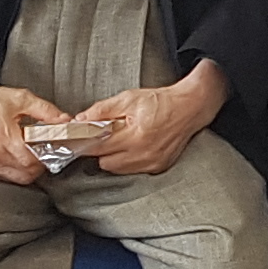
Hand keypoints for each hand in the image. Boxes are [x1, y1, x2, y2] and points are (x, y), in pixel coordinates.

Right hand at [0, 84, 73, 187]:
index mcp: (4, 136)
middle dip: (41, 163)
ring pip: (19, 178)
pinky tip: (18, 157)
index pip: (34, 159)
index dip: (48, 155)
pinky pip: (7, 177)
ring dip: (30, 169)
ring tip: (32, 153)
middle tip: (44, 150)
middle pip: (28, 173)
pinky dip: (17, 170)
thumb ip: (45, 110)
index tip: (53, 147)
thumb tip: (64, 120)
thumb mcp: (20, 98)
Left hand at [73, 58, 228, 177]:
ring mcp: (152, 163)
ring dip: (114, 157)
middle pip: (105, 163)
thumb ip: (102, 110)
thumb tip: (80, 120)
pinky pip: (133, 170)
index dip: (85, 142)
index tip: (77, 140)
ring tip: (121, 139)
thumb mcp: (129, 98)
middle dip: (100, 150)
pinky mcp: (158, 168)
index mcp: (135, 136)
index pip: (98, 147)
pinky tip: (134, 146)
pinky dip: (128, 161)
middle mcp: (144, 154)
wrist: (190, 107)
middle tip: (104, 136)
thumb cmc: (161, 101)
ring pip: (117, 169)